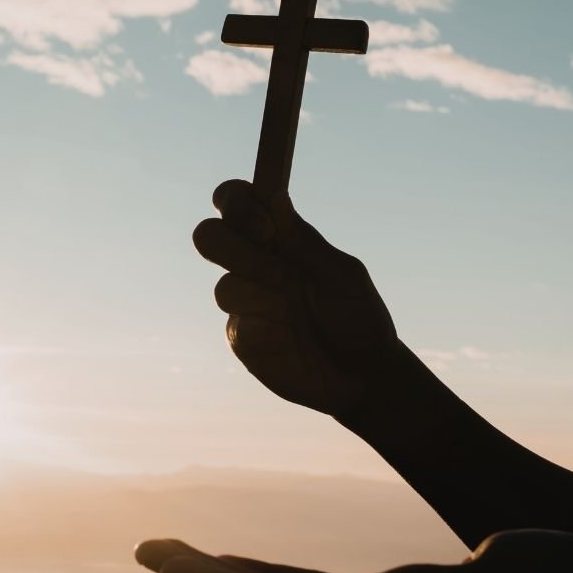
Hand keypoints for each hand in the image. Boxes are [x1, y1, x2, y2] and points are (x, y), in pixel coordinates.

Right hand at [193, 179, 399, 417]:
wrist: (365, 376)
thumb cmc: (358, 317)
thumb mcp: (340, 275)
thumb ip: (304, 241)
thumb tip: (274, 195)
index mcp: (277, 239)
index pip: (236, 202)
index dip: (237, 204)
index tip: (267, 227)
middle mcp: (253, 266)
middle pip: (208, 237)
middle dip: (234, 248)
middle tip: (276, 271)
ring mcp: (245, 304)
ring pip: (225, 288)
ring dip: (262, 297)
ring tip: (295, 314)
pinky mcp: (242, 340)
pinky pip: (237, 327)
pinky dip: (266, 331)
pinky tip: (289, 340)